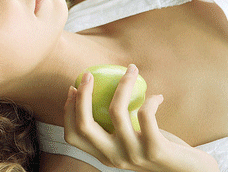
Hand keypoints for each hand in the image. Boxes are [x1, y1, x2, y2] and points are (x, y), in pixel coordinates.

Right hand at [63, 64, 219, 171]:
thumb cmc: (159, 149)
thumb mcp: (132, 140)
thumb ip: (116, 125)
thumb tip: (101, 88)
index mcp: (104, 155)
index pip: (73, 135)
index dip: (68, 110)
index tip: (74, 88)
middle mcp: (114, 157)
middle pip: (84, 125)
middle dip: (82, 96)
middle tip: (88, 74)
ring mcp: (134, 155)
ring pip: (116, 112)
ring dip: (122, 85)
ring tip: (131, 69)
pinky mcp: (155, 150)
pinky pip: (145, 115)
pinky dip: (150, 100)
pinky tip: (157, 96)